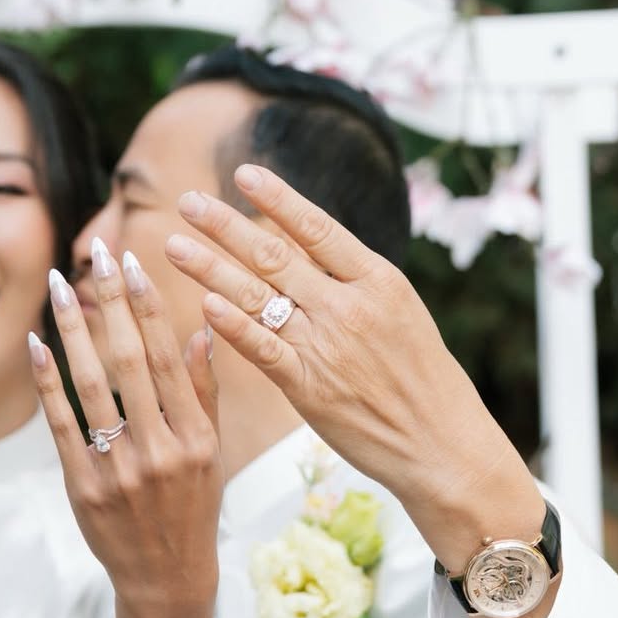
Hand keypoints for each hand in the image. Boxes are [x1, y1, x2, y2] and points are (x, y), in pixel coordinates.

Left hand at [30, 238, 222, 617]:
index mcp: (197, 436)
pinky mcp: (84, 487)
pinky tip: (36, 344)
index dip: (151, 306)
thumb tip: (203, 332)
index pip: (171, 357)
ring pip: (93, 384)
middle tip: (94, 253)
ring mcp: (121, 469)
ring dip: (73, 330)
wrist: (166, 580)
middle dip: (111, 302)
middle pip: (132, 359)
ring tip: (59, 285)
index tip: (134, 263)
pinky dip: (47, 382)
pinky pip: (62, 424)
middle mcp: (163, 449)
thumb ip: (205, 394)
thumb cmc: (190, 508)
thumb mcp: (212, 453)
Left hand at [168, 164, 551, 617]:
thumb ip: (356, 284)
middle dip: (225, 226)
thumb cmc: (426, 383)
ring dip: (210, 268)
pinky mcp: (309, 387)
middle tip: (187, 201)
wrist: (444, 445)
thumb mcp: (402, 315)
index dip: (277, 199)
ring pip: (257, 296)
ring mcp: (328, 345)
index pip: (318, 227)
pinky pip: (262, 348)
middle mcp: (350, 305)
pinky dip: (231, 325)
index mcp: (379, 280)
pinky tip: (202, 303)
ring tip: (173, 246)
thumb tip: (312, 250)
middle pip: (275, 255)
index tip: (243, 172)